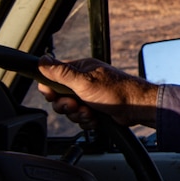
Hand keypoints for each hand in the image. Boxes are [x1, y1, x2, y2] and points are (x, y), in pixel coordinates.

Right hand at [37, 55, 158, 128]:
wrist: (137, 108)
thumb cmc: (115, 91)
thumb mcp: (83, 81)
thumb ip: (61, 73)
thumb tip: (42, 60)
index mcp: (81, 69)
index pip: (54, 76)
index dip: (50, 88)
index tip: (52, 95)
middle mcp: (84, 81)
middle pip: (60, 97)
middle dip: (66, 105)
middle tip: (75, 105)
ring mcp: (90, 96)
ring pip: (70, 110)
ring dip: (78, 114)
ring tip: (89, 112)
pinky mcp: (95, 109)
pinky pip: (81, 118)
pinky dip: (87, 120)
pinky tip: (96, 117)